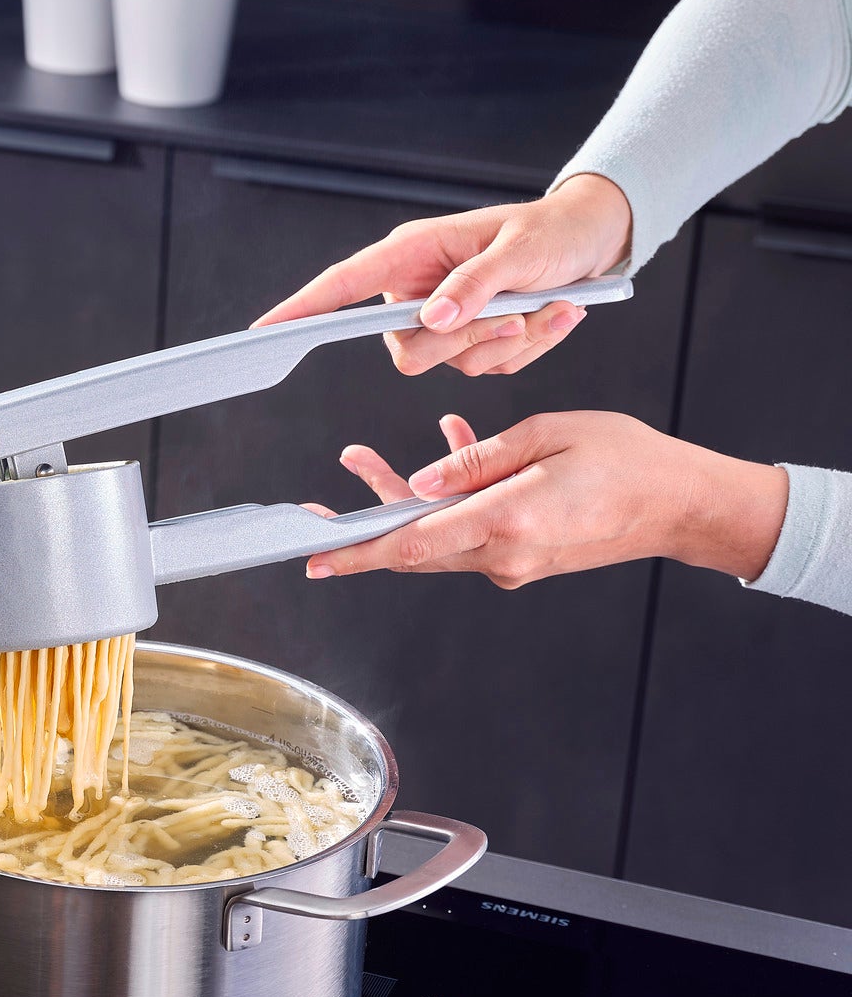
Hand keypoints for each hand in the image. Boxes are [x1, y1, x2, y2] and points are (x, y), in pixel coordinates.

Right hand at [253, 174, 633, 376]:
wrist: (595, 240)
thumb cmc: (553, 231)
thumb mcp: (520, 251)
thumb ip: (474, 287)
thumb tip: (430, 319)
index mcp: (411, 256)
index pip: (342, 286)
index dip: (301, 308)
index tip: (265, 330)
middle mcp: (416, 292)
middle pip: (407, 349)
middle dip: (467, 340)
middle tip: (516, 314)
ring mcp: (442, 321)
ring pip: (451, 365)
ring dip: (507, 343)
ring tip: (547, 305)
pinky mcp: (471, 345)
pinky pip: (488, 371)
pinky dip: (527, 349)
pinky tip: (551, 315)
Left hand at [305, 411, 788, 588]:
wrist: (683, 503)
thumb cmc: (628, 461)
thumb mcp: (546, 436)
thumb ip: (476, 460)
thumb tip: (419, 483)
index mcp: (506, 522)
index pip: (411, 544)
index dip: (356, 553)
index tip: (313, 558)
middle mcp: (505, 553)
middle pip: (412, 546)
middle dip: (360, 525)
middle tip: (315, 510)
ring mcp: (515, 561)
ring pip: (436, 536)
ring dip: (399, 502)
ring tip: (362, 459)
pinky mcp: (526, 556)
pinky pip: (470, 529)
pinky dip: (449, 497)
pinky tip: (444, 446)